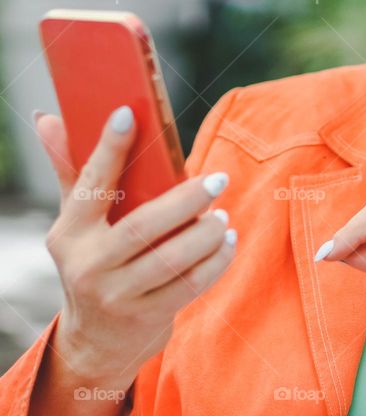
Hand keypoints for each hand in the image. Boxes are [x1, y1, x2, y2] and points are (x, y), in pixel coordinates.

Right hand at [34, 105, 236, 386]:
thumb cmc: (95, 261)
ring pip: (171, 259)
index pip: (89, 185)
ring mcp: (116, 295)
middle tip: (218, 179)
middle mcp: (87, 265)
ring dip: (206, 234)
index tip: (129, 113)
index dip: (108, 149)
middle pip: (142, 227)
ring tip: (223, 215)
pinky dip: (216, 261)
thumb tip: (48, 118)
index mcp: (69, 233)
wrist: (97, 341)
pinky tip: (227, 241)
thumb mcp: (78, 222)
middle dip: (186, 200)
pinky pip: (190, 285)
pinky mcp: (146, 316)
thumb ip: (72, 170)